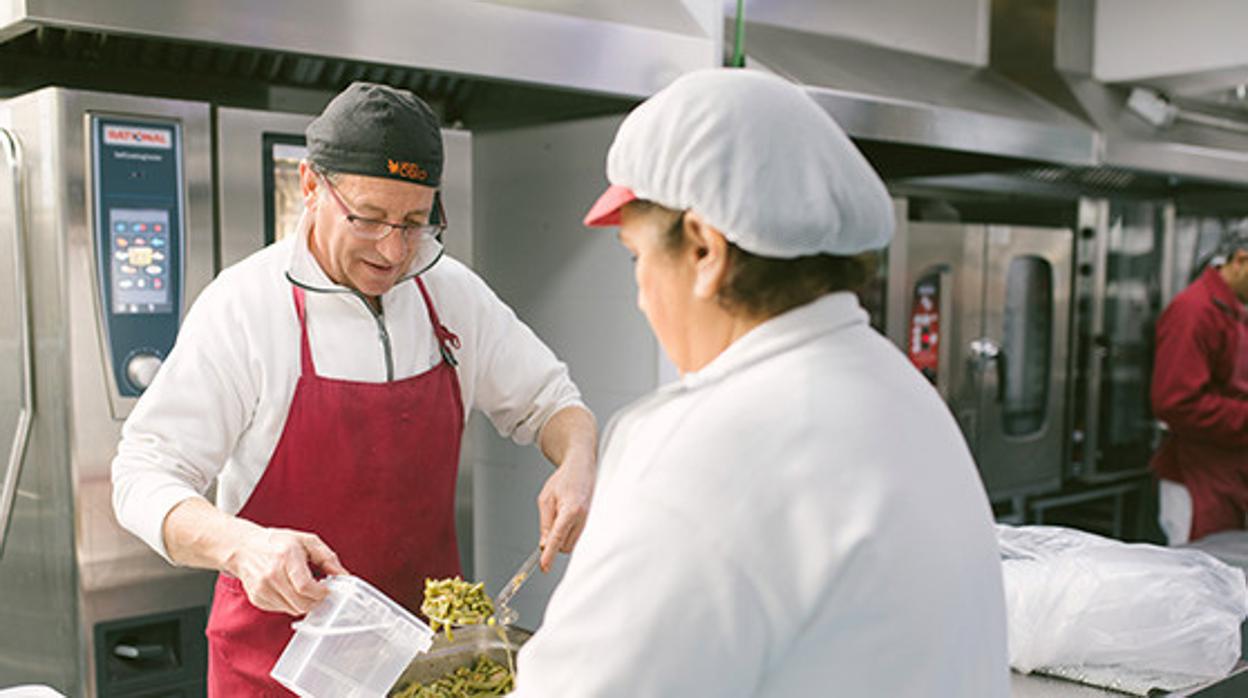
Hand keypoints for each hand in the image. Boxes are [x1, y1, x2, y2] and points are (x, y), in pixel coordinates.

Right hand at [225, 525, 348, 614]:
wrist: (243, 548)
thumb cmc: (278, 542)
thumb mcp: (307, 541)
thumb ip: (327, 558)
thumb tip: (344, 576)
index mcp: (286, 556)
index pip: (306, 587)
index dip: (321, 593)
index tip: (327, 589)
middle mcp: (271, 574)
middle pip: (301, 603)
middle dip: (316, 600)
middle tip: (319, 591)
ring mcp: (262, 589)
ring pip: (293, 610)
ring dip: (304, 603)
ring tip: (303, 588)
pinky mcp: (257, 599)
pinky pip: (281, 610)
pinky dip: (290, 603)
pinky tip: (289, 589)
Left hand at [536, 451, 595, 571]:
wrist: (581, 468)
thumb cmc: (565, 479)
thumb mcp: (546, 499)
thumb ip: (545, 524)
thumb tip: (544, 544)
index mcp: (571, 510)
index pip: (557, 538)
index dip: (549, 554)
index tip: (544, 566)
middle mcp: (583, 518)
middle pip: (565, 546)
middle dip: (554, 542)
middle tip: (550, 521)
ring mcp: (589, 521)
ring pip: (571, 544)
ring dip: (561, 537)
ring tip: (560, 514)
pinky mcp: (591, 523)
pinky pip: (577, 536)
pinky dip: (568, 532)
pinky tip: (567, 516)